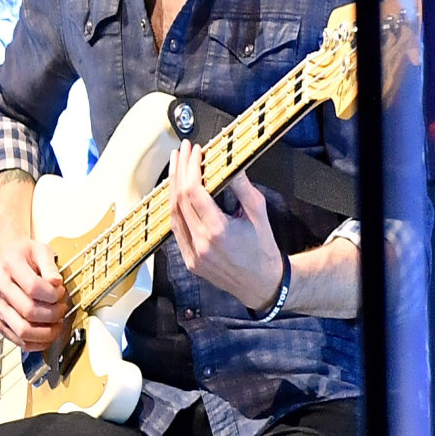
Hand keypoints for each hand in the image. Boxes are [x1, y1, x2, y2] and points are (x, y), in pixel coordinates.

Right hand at [0, 236, 68, 351]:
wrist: (7, 259)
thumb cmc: (26, 255)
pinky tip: (48, 336)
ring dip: (46, 332)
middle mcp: (1, 288)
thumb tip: (56, 283)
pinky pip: (17, 341)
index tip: (61, 292)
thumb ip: (50, 265)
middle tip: (62, 308)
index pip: (33, 287)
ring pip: (22, 330)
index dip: (53, 294)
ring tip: (58, 324)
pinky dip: (36, 343)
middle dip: (53, 313)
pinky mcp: (1, 321)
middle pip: (29, 311)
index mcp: (10, 267)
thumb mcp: (41, 250)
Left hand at [169, 142, 284, 310]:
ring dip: (172, 189)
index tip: (194, 151)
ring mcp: (191, 254)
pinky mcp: (188, 260)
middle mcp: (200, 244)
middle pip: (178, 200)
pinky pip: (175, 229)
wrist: (261, 283)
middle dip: (178, 172)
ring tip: (177, 167)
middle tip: (182, 152)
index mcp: (218, 231)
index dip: (190, 168)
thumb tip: (230, 163)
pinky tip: (177, 193)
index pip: (193, 192)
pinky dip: (175, 208)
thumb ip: (242, 187)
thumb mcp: (258, 213)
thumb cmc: (263, 249)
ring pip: (172, 215)